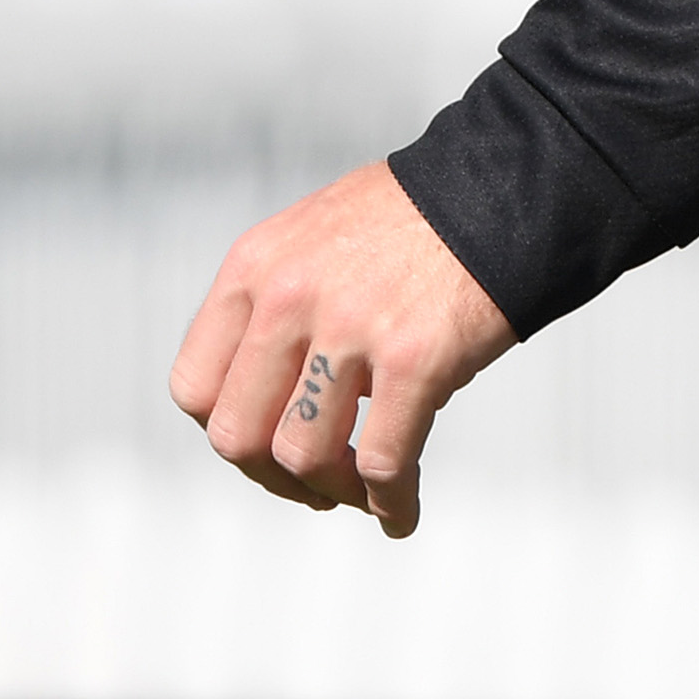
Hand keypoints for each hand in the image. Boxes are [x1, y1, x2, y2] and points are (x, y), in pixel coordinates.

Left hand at [168, 159, 513, 538]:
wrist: (503, 187)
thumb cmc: (415, 220)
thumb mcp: (314, 238)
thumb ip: (277, 306)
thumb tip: (268, 405)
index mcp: (255, 267)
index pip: (195, 388)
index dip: (228, 432)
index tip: (267, 444)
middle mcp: (289, 296)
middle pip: (238, 437)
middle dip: (274, 477)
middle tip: (316, 483)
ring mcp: (350, 326)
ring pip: (304, 458)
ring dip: (333, 492)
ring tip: (364, 490)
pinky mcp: (415, 357)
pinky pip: (382, 464)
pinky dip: (390, 504)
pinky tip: (402, 512)